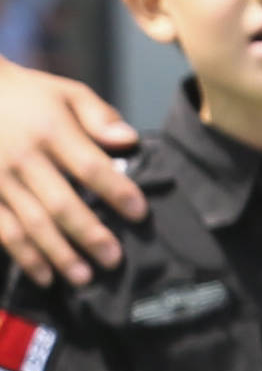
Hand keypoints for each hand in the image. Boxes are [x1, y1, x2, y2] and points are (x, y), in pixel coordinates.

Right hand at [0, 60, 145, 283]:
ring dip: (59, 254)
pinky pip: (3, 230)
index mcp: (50, 130)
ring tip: (84, 278)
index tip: (139, 213)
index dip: (117, 192)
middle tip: (114, 259)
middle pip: (60, 204)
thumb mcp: (64, 92)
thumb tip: (129, 141)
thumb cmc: (26, 95)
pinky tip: (45, 276)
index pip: (90, 167)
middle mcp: (22, 158)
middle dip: (89, 235)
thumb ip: (98, 116)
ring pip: (31, 224)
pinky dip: (24, 256)